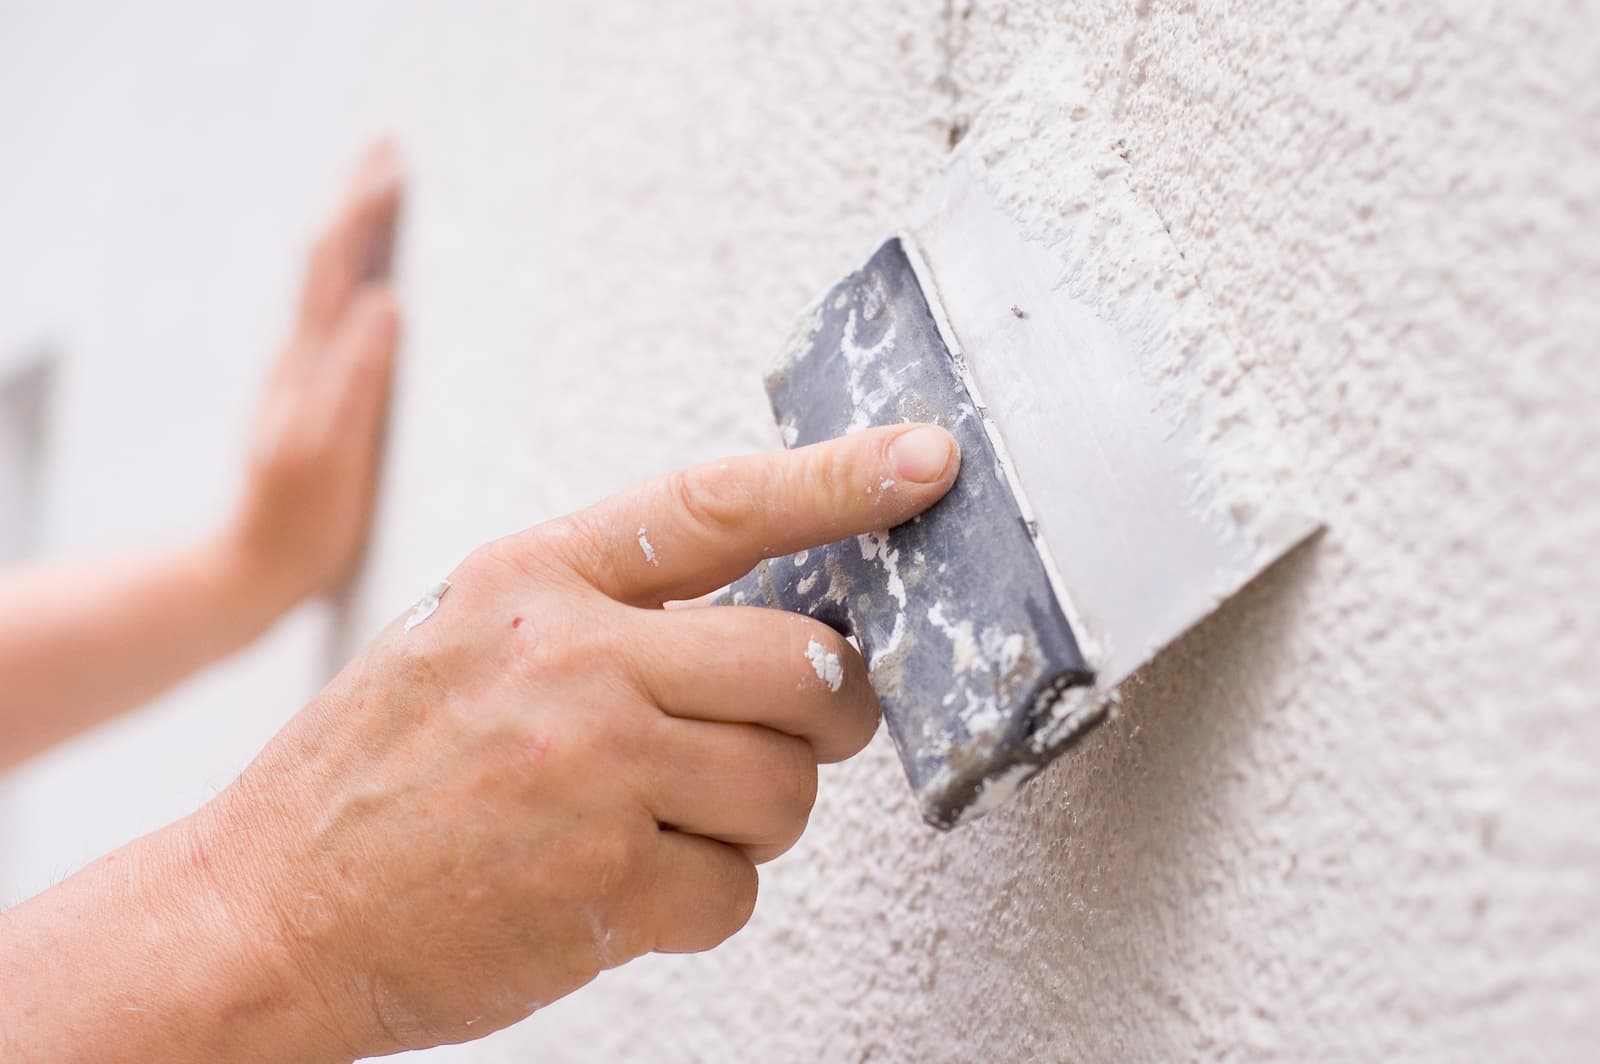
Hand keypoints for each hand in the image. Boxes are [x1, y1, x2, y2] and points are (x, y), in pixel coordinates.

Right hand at [192, 423, 959, 1056]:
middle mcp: (570, 659)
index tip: (925, 464)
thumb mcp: (470, 637)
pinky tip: (623, 887)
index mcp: (533, 577)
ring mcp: (590, 772)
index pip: (719, 505)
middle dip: (823, 714)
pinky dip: (703, 898)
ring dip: (755, 815)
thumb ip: (608, 610)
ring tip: (663, 820)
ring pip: (789, 785)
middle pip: (804, 666)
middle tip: (789, 733)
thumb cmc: (375, 772)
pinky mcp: (605, 887)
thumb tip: (771, 615)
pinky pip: (739, 888)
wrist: (265, 910)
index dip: (839, 480)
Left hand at [223, 140, 401, 605]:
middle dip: (357, 197)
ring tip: (382, 193)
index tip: (397, 160)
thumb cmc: (300, 521)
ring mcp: (305, 376)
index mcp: (310, 362)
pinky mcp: (316, 398)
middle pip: (327, 257)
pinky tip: (373, 280)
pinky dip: (356, 274)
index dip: (363, 207)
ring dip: (355, 229)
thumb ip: (356, 378)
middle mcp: (302, 357)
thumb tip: (387, 300)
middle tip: (389, 146)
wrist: (252, 568)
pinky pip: (338, 314)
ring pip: (330, 281)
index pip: (336, 262)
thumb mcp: (331, 452)